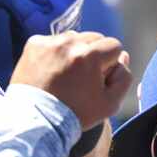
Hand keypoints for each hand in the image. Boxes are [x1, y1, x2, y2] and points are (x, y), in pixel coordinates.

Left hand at [10, 31, 131, 129]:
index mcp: (89, 56)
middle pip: (94, 38)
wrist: (35, 119)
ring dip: (74, 50)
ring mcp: (48, 42)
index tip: (99, 78)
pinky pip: (53, 41)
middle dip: (94, 54)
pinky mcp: (33, 44)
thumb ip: (124, 77)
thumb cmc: (74, 113)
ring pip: (73, 37)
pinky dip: (55, 52)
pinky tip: (51, 70)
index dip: (110, 63)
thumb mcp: (110, 103)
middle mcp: (68, 43)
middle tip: (82, 77)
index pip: (114, 45)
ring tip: (66, 74)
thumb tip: (123, 56)